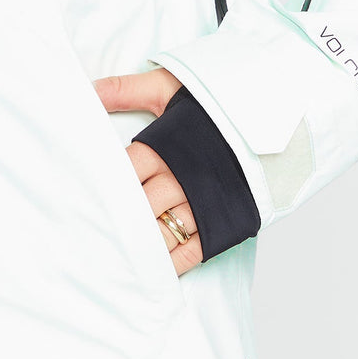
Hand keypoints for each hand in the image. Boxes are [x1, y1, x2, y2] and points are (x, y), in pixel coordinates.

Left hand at [92, 68, 203, 276]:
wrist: (276, 120)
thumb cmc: (219, 104)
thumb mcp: (170, 86)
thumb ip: (128, 90)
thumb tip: (89, 91)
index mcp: (164, 147)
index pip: (123, 171)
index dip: (104, 185)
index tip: (82, 195)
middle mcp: (180, 178)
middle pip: (138, 206)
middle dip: (117, 218)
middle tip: (89, 233)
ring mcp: (201, 203)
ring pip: (160, 232)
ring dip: (139, 244)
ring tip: (114, 255)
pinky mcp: (222, 222)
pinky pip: (191, 250)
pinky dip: (170, 264)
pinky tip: (151, 271)